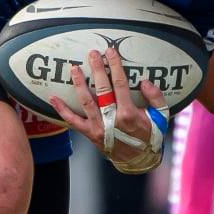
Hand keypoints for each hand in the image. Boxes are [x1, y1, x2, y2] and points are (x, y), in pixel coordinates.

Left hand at [48, 45, 168, 172]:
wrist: (139, 161)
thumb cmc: (150, 136)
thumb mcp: (161, 117)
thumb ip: (156, 98)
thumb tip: (145, 82)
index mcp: (129, 113)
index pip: (120, 84)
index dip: (115, 66)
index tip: (110, 52)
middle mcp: (111, 119)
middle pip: (102, 89)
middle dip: (97, 69)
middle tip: (92, 54)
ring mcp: (98, 127)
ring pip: (85, 101)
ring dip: (79, 84)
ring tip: (74, 69)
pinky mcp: (90, 134)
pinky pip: (73, 121)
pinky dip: (62, 110)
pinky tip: (53, 98)